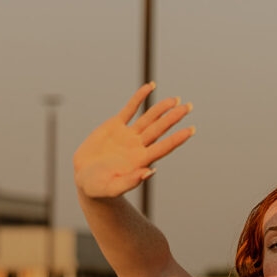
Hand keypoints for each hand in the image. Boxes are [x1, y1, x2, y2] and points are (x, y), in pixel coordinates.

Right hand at [73, 83, 194, 198]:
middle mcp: (138, 146)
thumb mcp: (113, 188)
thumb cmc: (99, 189)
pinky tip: (150, 87)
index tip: (191, 130)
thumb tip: (150, 172)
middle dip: (174, 118)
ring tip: (175, 99)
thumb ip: (131, 182)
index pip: (164, 147)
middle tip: (189, 107)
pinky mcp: (115, 126)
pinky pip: (130, 109)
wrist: (84, 179)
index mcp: (141, 161)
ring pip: (148, 118)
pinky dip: (139, 97)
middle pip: (160, 129)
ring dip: (161, 108)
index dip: (177, 138)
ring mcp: (128, 135)